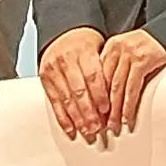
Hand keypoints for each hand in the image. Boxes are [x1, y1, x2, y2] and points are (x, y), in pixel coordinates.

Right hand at [37, 25, 112, 140]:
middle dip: (89, 112)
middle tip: (97, 129)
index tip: (107, 110)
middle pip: (79, 90)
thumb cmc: (87, 44)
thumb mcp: (101, 48)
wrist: (64, 34)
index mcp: (83, 50)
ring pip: (66, 99)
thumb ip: (107, 69)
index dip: (100, 95)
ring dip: (77, 119)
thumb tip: (121, 96)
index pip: (93, 76)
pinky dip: (63, 118)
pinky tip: (71, 130)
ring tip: (87, 132)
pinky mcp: (45, 79)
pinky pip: (54, 101)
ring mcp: (53, 70)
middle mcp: (66, 60)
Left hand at [70, 28, 165, 141]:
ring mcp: (129, 55)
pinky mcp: (143, 61)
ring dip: (114, 110)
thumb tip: (105, 92)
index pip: (96, 77)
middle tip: (100, 125)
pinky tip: (127, 116)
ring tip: (113, 126)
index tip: (92, 114)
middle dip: (101, 108)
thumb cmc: (149, 44)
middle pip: (103, 84)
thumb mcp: (127, 50)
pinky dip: (128, 104)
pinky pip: (132, 88)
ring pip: (116, 88)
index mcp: (109, 47)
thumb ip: (115, 64)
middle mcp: (116, 49)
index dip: (92, 98)